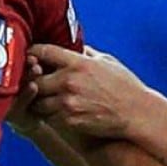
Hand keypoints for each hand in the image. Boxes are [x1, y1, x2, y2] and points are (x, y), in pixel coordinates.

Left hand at [25, 45, 161, 140]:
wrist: (136, 113)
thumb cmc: (124, 85)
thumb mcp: (106, 61)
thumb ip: (86, 53)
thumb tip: (73, 44)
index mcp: (78, 63)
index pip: (43, 51)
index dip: (32, 52)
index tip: (29, 54)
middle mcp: (70, 81)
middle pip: (34, 78)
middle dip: (32, 79)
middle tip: (32, 80)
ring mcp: (68, 103)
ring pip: (38, 101)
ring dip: (38, 100)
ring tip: (42, 98)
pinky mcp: (70, 120)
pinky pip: (49, 117)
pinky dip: (49, 114)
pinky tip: (53, 111)